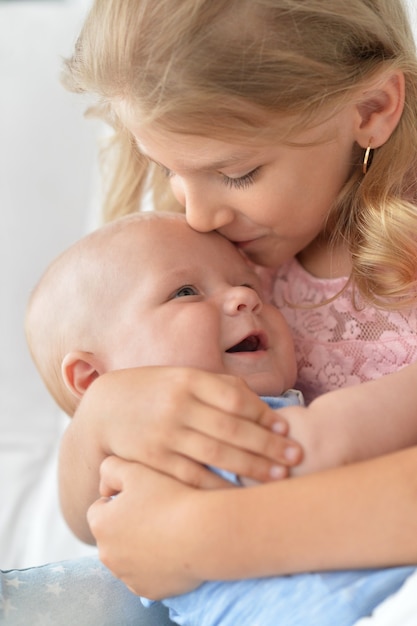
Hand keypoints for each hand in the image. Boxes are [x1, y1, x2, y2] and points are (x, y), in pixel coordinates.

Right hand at [85, 366, 301, 486]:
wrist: (104, 409)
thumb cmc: (153, 391)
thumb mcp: (181, 377)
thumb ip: (217, 387)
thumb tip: (260, 404)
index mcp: (188, 379)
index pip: (235, 397)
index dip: (263, 415)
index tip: (285, 429)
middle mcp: (178, 405)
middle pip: (231, 427)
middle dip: (267, 444)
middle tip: (296, 457)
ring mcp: (164, 433)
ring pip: (215, 453)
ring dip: (251, 468)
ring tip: (279, 477)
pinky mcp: (153, 459)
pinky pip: (191, 476)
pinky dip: (218, 486)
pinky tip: (239, 494)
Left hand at [88, 456, 203, 598]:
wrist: (203, 533)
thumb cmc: (170, 497)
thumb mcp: (136, 470)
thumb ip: (111, 468)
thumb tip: (104, 485)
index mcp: (100, 524)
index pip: (100, 508)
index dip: (120, 498)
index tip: (143, 495)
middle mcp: (107, 555)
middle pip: (113, 534)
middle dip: (127, 524)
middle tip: (156, 511)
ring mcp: (127, 577)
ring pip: (128, 556)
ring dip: (140, 546)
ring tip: (167, 529)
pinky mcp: (148, 591)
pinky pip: (146, 575)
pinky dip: (155, 566)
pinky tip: (173, 550)